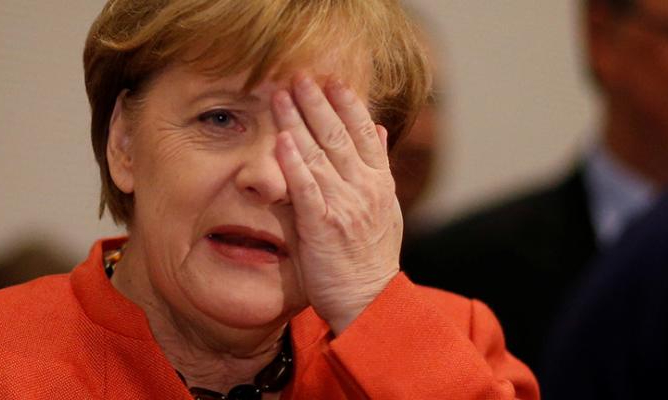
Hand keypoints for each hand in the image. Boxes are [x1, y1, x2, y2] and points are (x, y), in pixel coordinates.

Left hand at [273, 74, 402, 334]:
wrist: (369, 300)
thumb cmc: (372, 258)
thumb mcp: (387, 209)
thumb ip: (379, 168)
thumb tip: (378, 131)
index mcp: (379, 183)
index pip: (364, 133)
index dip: (348, 103)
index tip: (333, 81)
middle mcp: (364, 188)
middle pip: (339, 134)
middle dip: (317, 102)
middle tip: (299, 75)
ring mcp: (344, 204)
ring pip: (319, 153)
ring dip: (298, 121)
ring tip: (280, 95)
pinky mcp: (322, 223)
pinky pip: (305, 186)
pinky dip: (293, 161)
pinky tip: (280, 139)